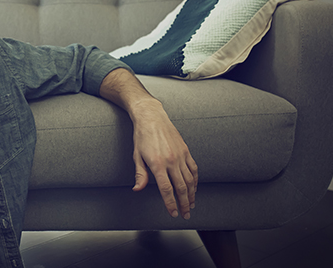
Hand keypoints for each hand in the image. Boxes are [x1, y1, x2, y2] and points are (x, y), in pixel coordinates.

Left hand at [130, 100, 197, 219]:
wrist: (152, 117)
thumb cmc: (142, 137)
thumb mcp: (137, 156)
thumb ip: (140, 175)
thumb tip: (137, 190)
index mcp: (157, 164)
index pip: (166, 189)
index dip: (170, 203)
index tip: (173, 213)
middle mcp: (171, 161)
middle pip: (181, 188)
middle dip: (183, 204)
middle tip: (185, 215)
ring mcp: (180, 155)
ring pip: (190, 180)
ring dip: (191, 195)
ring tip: (191, 205)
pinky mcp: (186, 150)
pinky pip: (194, 169)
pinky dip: (195, 181)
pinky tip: (194, 188)